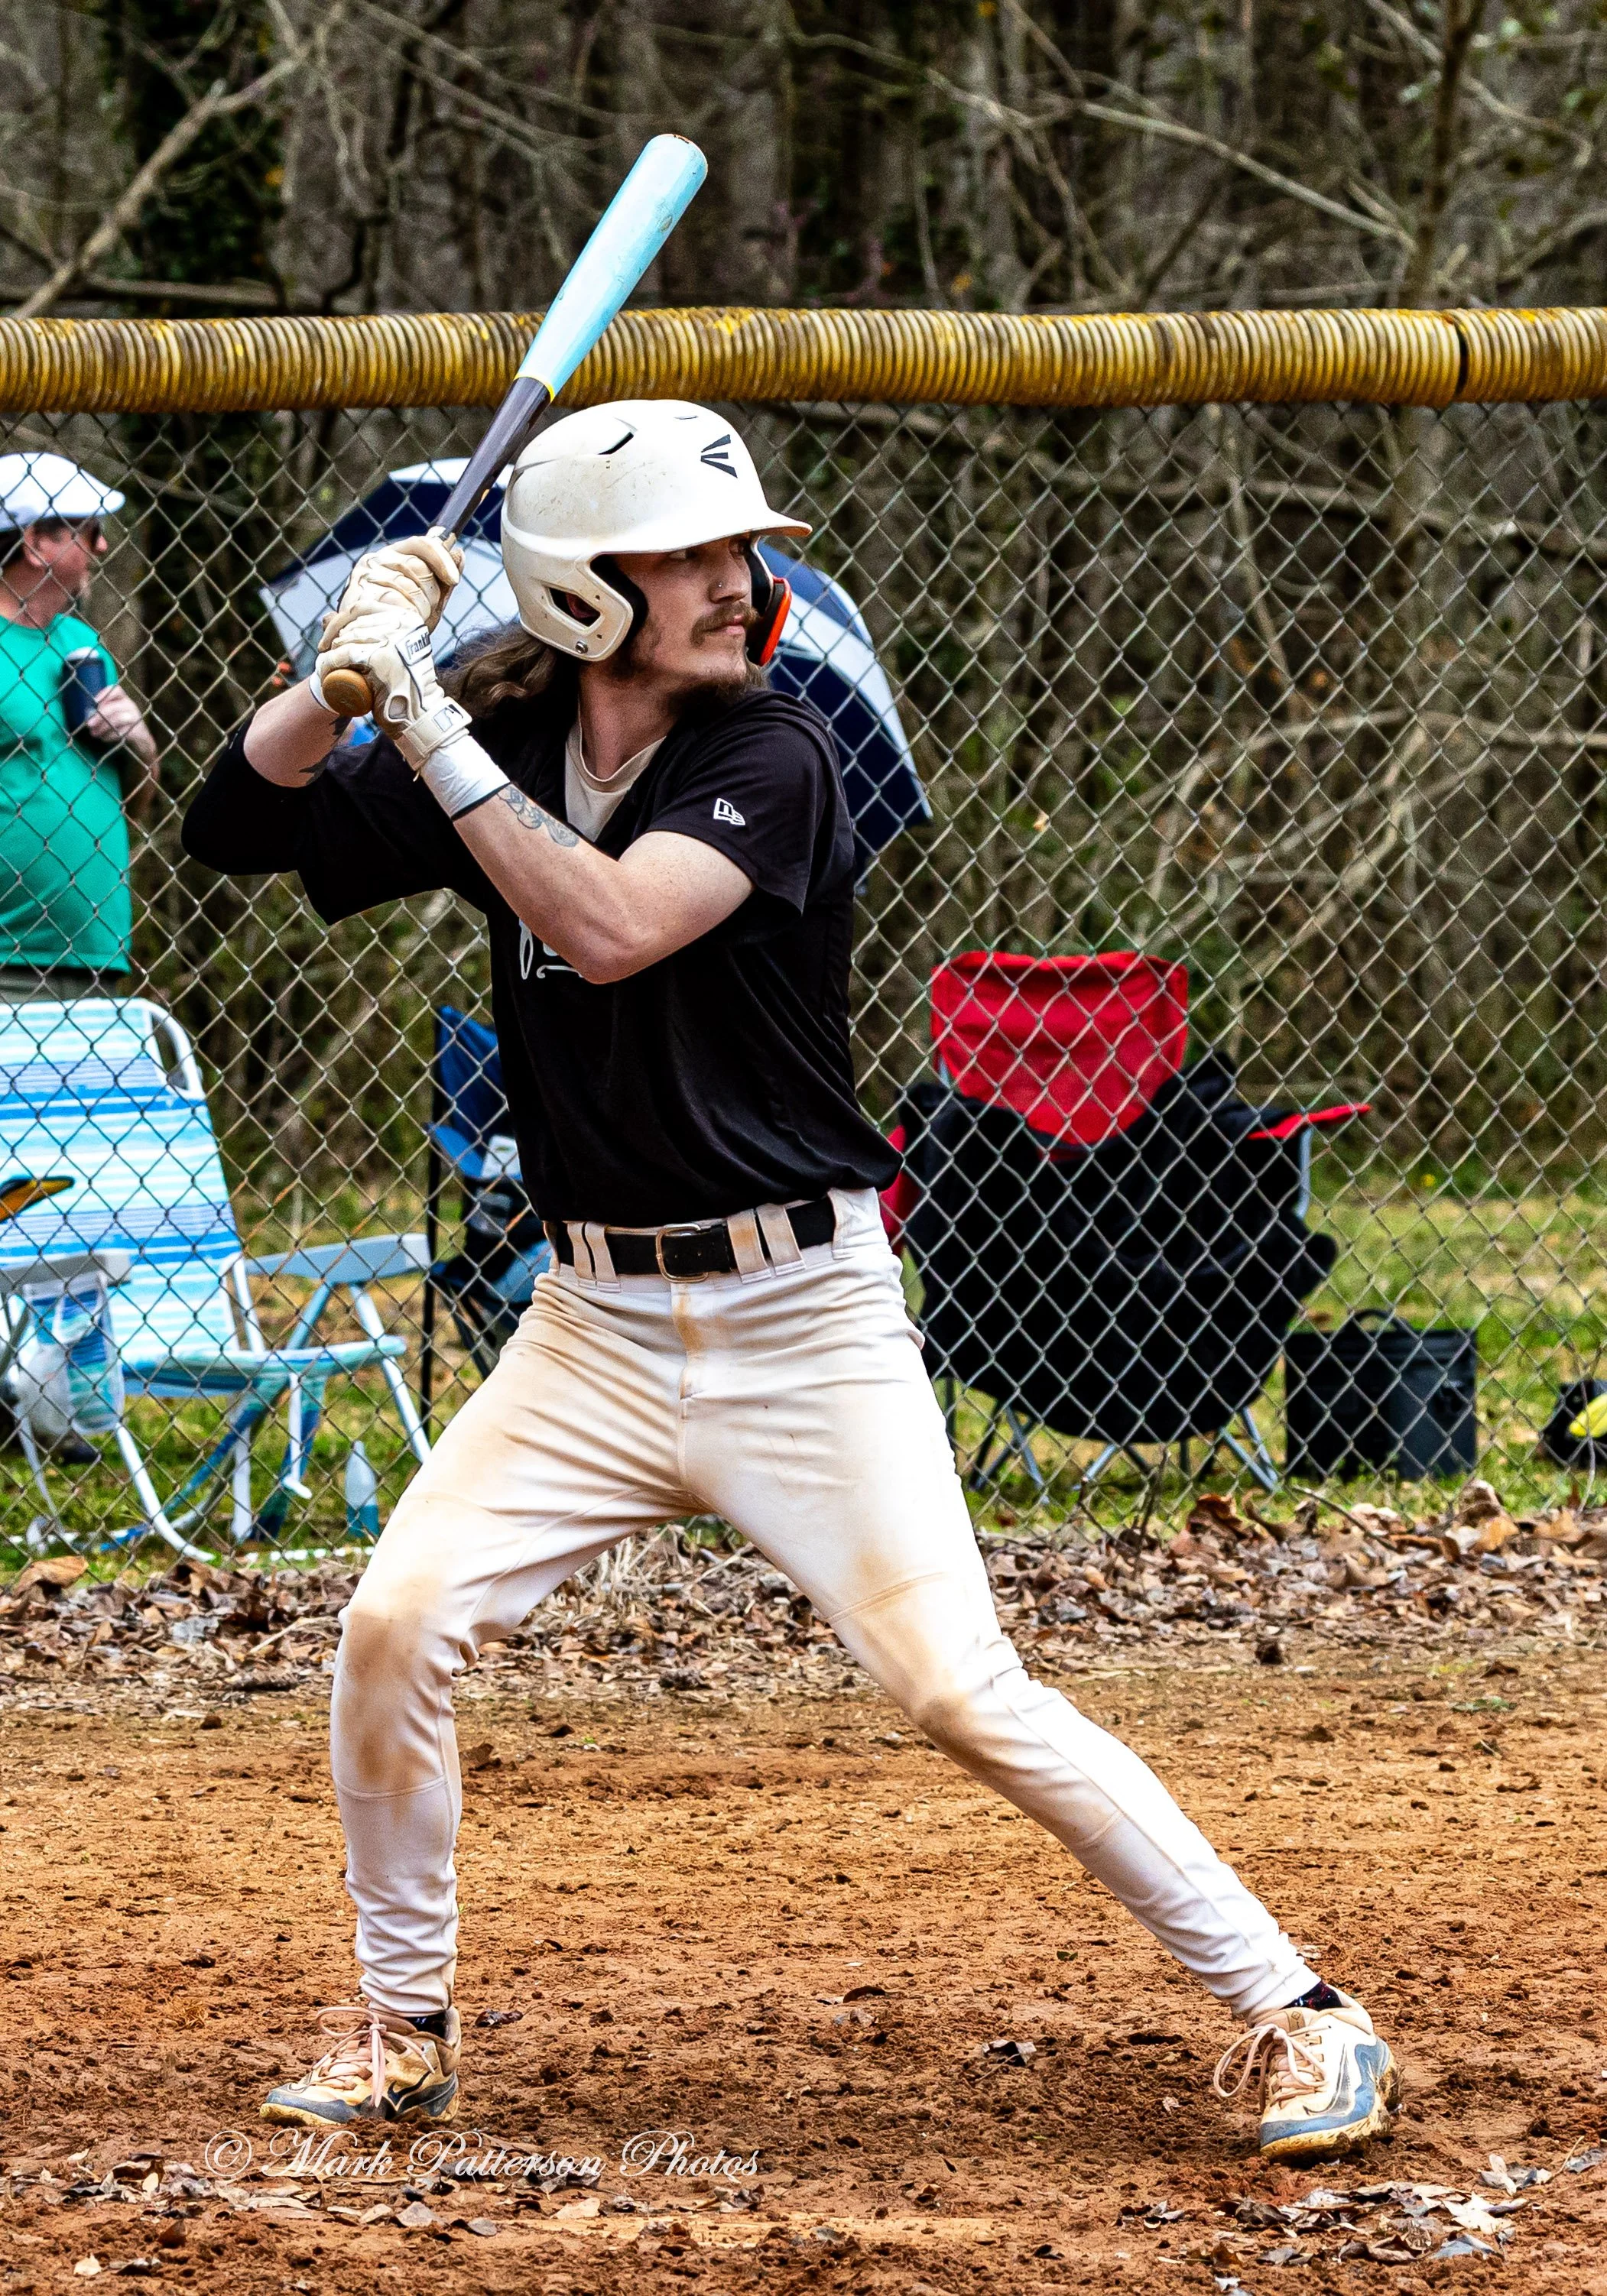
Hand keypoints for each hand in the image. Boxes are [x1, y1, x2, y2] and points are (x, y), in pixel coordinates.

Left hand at [85, 682, 157, 767]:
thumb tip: (88, 716)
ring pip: (117, 719)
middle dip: (99, 716)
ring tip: (94, 734)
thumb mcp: (114, 714)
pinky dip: (110, 736)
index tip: (94, 702)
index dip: (105, 694)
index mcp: (123, 699)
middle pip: (113, 707)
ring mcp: (135, 717)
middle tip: (89, 724)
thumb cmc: (122, 724)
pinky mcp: (137, 729)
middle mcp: (130, 705)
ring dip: (103, 727)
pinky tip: (104, 738)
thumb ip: (103, 712)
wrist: (141, 738)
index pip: (116, 690)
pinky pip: (121, 732)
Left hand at [316, 612, 446, 738]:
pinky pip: (345, 654)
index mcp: (407, 618)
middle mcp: (402, 624)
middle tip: (326, 657)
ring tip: (324, 666)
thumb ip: (366, 631)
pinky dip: (330, 663)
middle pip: (352, 623)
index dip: (339, 621)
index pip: (362, 607)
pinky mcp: (381, 657)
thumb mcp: (390, 650)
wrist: (421, 713)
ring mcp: (393, 640)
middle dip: (333, 639)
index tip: (328, 639)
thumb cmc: (403, 684)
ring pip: (347, 638)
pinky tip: (323, 671)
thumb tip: (325, 616)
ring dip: (330, 652)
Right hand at [321, 533, 461, 649]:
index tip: (454, 580)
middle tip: (423, 611)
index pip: (421, 544)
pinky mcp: (359, 597)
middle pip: (418, 567)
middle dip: (430, 593)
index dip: (442, 559)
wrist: (376, 649)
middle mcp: (376, 561)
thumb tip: (458, 552)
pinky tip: (401, 624)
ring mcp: (365, 578)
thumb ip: (443, 576)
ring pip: (408, 586)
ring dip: (418, 609)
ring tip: (410, 620)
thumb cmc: (402, 622)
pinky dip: (404, 616)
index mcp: (392, 555)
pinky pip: (394, 602)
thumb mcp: (429, 598)